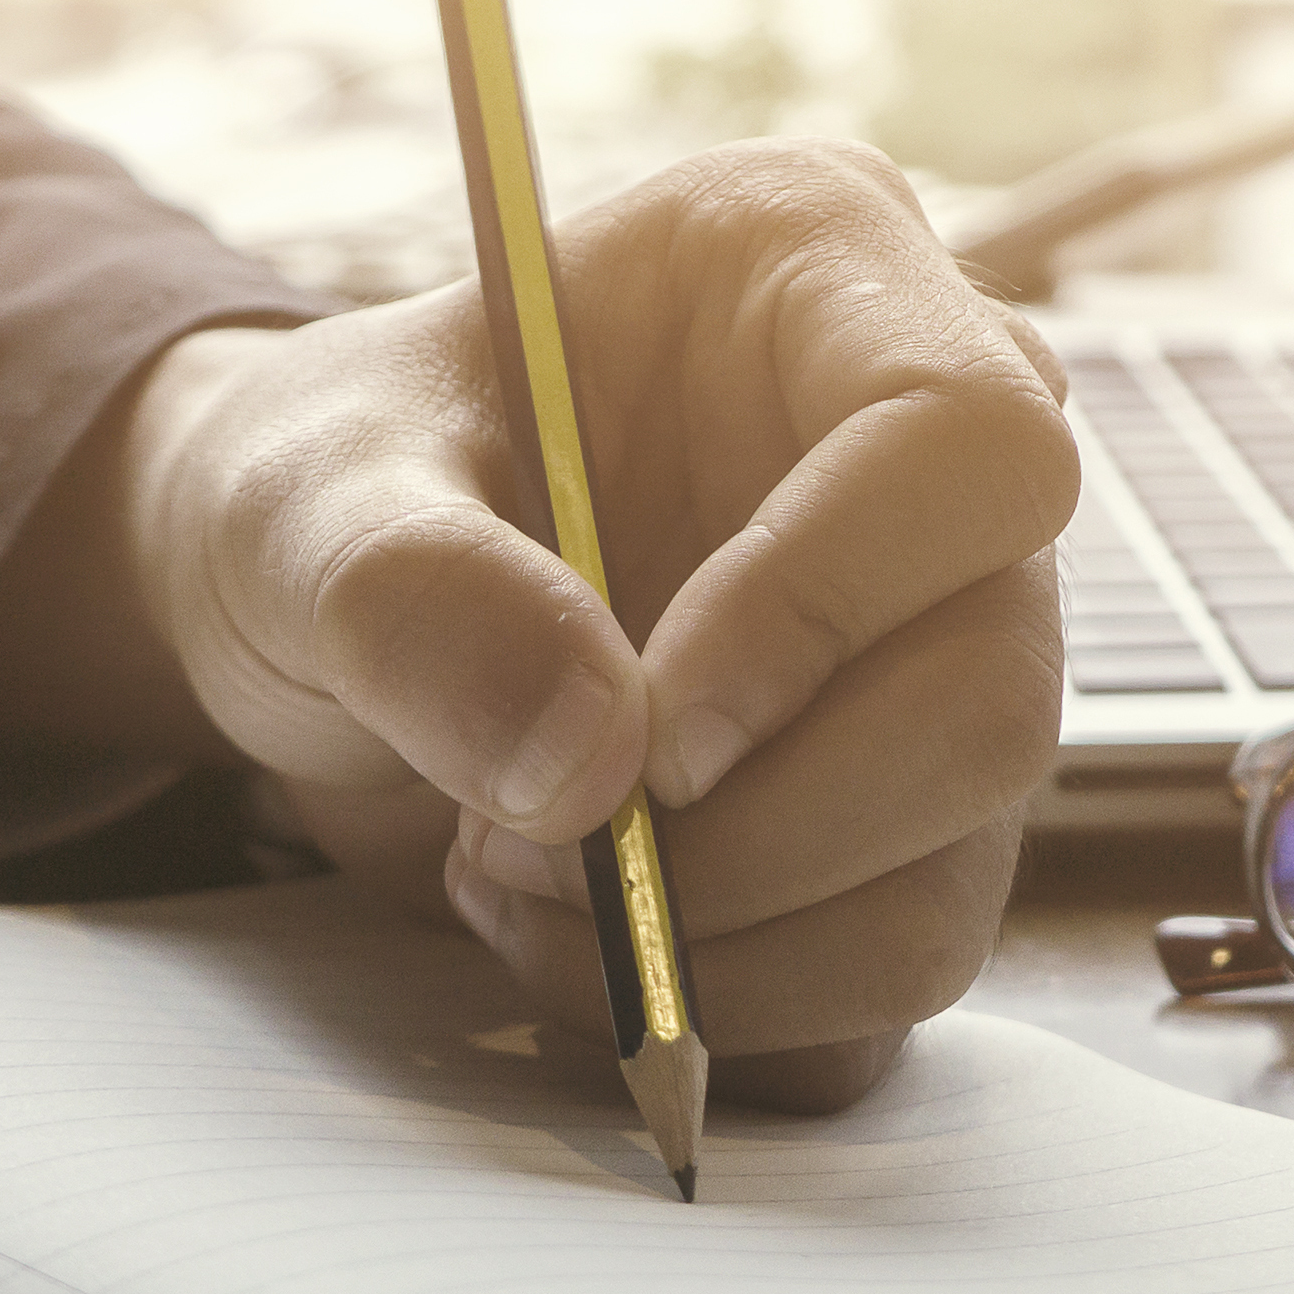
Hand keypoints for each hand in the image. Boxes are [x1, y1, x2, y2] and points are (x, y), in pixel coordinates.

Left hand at [0, 140, 1076, 1106]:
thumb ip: (414, 594)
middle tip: (531, 842)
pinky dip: (731, 1012)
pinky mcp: (907, 827)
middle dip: (751, 835)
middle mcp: (931, 478)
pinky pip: (892, 977)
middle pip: (990, 699)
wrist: (312, 613)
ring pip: (951, 872)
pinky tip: (580, 945)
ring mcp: (942, 661)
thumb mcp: (303, 498)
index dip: (828, 605)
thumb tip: (593, 770)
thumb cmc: (332, 486)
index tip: (651, 735)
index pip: (966, 443)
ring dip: (721, 946)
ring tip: (512, 883)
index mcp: (826, 280)